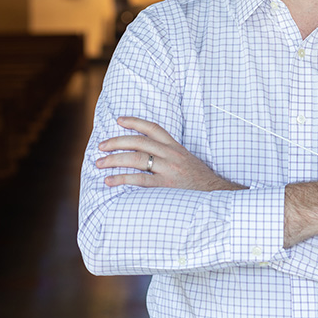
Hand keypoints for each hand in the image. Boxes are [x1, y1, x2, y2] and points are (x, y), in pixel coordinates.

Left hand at [96, 117, 245, 191]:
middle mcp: (171, 155)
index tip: (119, 120)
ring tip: (99, 163)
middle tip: (101, 146)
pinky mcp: (166, 186)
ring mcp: (169, 170)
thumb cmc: (200, 182)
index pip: (154, 128)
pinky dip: (121, 179)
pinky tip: (109, 181)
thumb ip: (170, 155)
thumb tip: (149, 153)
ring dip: (114, 160)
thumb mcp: (187, 161)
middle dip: (117, 142)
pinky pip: (139, 180)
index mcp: (176, 147)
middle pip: (139, 141)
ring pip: (136, 158)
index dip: (135, 122)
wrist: (217, 197)